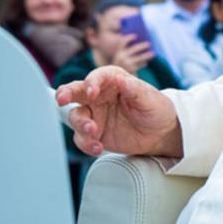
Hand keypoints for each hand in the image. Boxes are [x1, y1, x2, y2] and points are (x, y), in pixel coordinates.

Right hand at [55, 66, 181, 158]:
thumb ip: (133, 88)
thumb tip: (120, 79)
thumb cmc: (155, 109)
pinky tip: (98, 147)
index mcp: (113, 81)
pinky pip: (82, 138)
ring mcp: (95, 115)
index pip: (97, 76)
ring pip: (76, 116)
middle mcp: (99, 96)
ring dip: (80, 124)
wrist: (159, 133)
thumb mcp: (149, 98)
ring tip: (93, 132)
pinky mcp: (94, 134)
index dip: (92, 82)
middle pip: (75, 91)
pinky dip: (86, 143)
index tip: (92, 92)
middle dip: (65, 94)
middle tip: (62, 100)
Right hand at [111, 36, 154, 74]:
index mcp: (118, 53)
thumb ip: (127, 54)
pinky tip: (145, 63)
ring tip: (153, 54)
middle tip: (149, 44)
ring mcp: (126, 63)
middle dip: (142, 46)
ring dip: (146, 55)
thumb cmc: (121, 68)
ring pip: (139, 58)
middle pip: (134, 49)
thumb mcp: (121, 60)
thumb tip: (138, 44)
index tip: (136, 36)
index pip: (122, 43)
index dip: (128, 39)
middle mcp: (121, 57)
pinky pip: (139, 65)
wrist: (116, 82)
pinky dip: (142, 64)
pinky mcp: (131, 69)